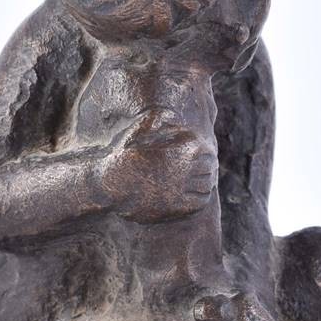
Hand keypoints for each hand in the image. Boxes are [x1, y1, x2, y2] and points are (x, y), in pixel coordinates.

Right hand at [99, 113, 217, 222]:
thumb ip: (154, 120)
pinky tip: (198, 195)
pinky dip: (202, 197)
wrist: (111, 184)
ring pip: (207, 184)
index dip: (207, 154)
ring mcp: (181, 188)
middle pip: (209, 167)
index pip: (206, 151)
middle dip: (208, 167)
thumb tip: (171, 114)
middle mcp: (184, 168)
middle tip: (206, 170)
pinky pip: (200, 201)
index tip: (205, 156)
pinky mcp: (177, 206)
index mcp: (179, 149)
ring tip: (204, 182)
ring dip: (206, 182)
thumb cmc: (122, 156)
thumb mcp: (135, 131)